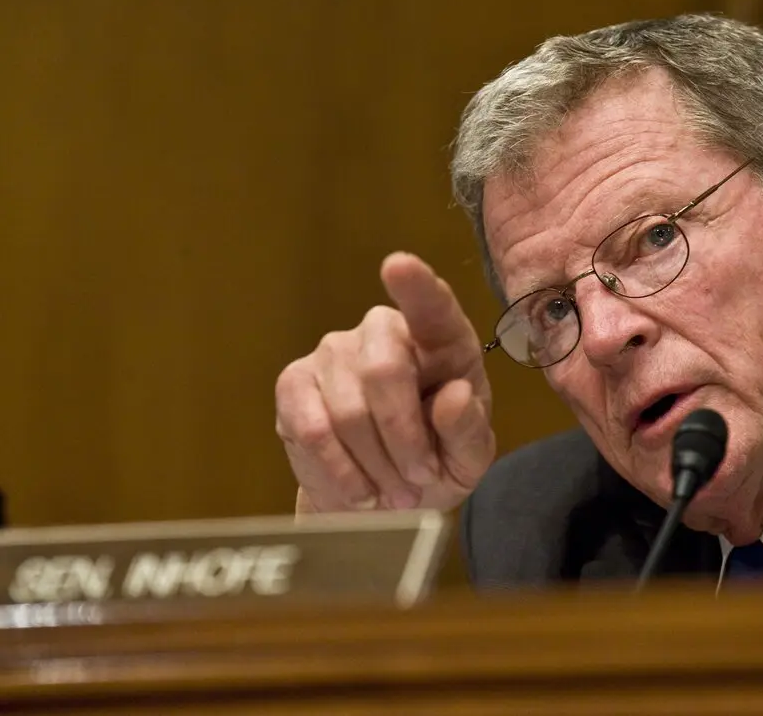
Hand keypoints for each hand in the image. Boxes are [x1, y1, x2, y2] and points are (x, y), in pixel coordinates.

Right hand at [275, 252, 494, 513]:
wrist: (384, 496)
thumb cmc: (438, 460)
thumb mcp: (469, 457)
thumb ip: (468, 429)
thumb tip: (454, 396)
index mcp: (441, 340)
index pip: (431, 305)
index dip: (415, 286)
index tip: (398, 266)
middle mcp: (384, 332)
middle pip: (384, 371)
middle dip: (404, 439)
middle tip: (419, 480)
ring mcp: (334, 352)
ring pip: (348, 411)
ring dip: (376, 465)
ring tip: (395, 494)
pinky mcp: (294, 384)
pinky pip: (312, 429)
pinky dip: (340, 471)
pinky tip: (360, 491)